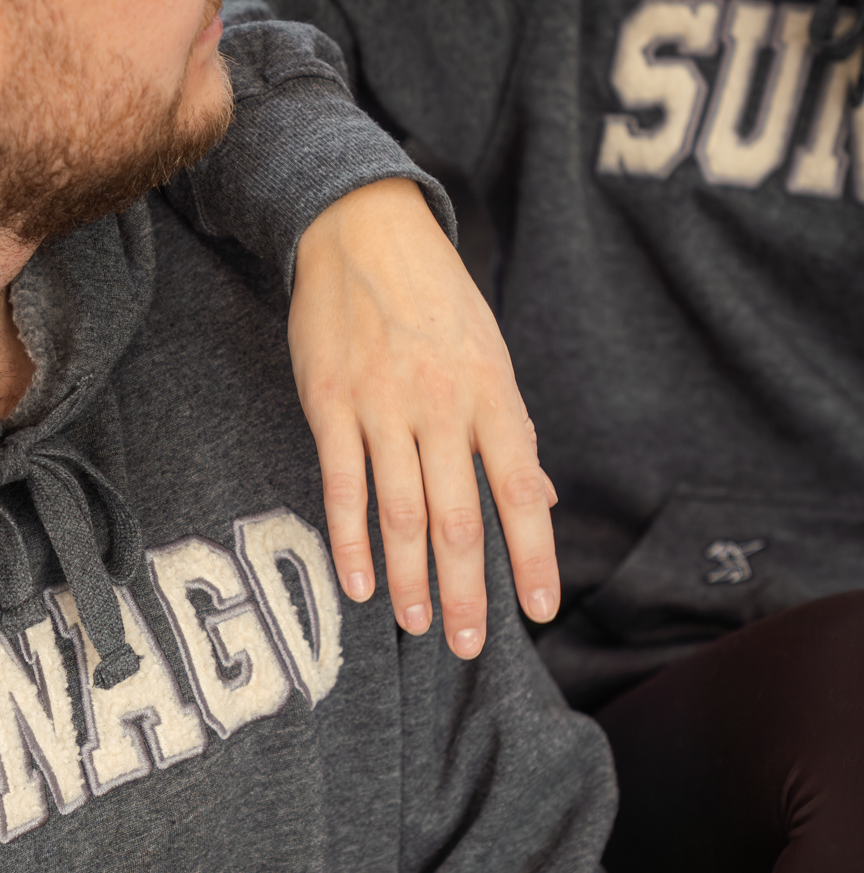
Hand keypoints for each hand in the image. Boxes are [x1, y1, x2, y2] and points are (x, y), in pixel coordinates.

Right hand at [289, 178, 557, 657]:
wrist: (362, 227)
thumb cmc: (435, 297)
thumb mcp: (490, 355)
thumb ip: (511, 433)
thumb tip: (542, 503)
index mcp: (493, 395)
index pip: (522, 492)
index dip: (533, 557)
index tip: (539, 611)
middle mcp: (443, 406)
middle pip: (460, 518)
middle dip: (466, 591)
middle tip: (465, 646)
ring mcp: (384, 406)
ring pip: (402, 512)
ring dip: (411, 578)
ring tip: (417, 626)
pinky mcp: (331, 404)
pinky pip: (344, 485)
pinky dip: (351, 540)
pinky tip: (360, 583)